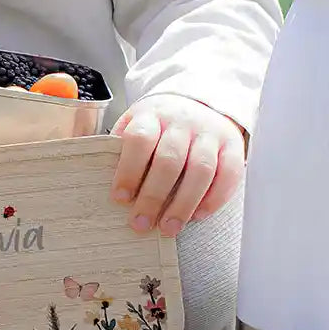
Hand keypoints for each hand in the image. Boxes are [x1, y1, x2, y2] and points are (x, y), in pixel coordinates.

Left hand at [110, 94, 245, 236]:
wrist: (201, 101)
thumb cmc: (161, 122)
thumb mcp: (137, 122)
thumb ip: (121, 145)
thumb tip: (95, 177)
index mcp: (152, 114)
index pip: (139, 139)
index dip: (129, 170)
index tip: (120, 198)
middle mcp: (182, 122)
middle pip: (169, 160)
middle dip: (153, 196)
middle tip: (141, 223)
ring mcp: (209, 134)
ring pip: (200, 170)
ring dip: (183, 204)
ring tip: (169, 228)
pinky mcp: (232, 146)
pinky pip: (228, 175)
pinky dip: (214, 199)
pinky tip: (197, 216)